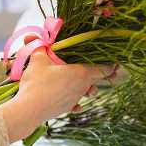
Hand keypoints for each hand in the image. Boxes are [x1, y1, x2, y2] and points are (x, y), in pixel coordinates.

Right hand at [0, 52, 114, 141]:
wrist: (29, 109)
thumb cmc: (37, 83)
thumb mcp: (38, 60)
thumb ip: (39, 47)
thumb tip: (30, 36)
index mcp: (81, 73)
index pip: (103, 68)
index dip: (111, 65)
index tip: (116, 64)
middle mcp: (82, 87)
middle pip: (96, 79)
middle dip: (98, 74)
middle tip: (103, 69)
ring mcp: (75, 99)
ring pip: (87, 91)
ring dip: (87, 87)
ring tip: (84, 83)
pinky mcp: (66, 107)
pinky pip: (76, 102)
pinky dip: (76, 100)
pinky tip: (73, 101)